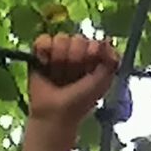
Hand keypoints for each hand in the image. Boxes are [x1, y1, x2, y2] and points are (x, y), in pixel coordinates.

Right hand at [21, 34, 119, 150]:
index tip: (89, 65)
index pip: (95, 41)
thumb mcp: (101, 83)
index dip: (92, 51)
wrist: (54, 113)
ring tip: (57, 74)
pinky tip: (44, 64)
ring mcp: (59, 52)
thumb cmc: (79, 102)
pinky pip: (43, 39)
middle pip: (78, 39)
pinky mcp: (40, 53)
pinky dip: (43, 50)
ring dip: (59, 58)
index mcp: (94, 59)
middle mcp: (77, 52)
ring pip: (61, 38)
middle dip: (75, 59)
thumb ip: (110, 62)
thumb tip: (105, 40)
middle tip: (71, 76)